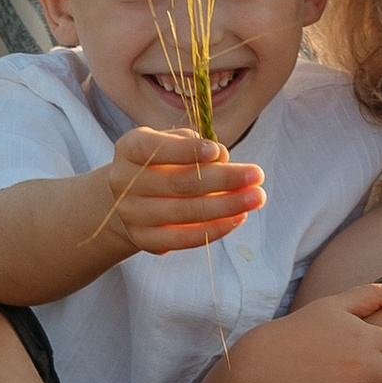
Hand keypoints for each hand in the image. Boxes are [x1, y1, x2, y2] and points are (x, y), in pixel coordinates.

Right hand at [95, 125, 263, 259]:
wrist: (127, 199)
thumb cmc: (160, 162)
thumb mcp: (169, 142)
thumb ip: (192, 144)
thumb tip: (221, 157)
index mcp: (129, 148)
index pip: (155, 148)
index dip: (186, 151)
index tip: (218, 151)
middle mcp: (124, 182)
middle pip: (179, 183)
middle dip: (223, 179)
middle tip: (257, 175)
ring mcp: (133, 214)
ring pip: (186, 212)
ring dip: (227, 206)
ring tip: (256, 197)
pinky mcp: (146, 240)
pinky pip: (185, 238)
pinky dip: (215, 229)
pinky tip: (239, 217)